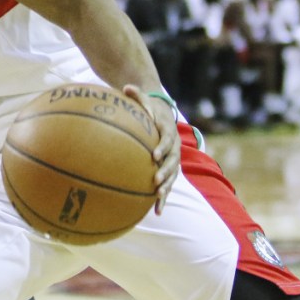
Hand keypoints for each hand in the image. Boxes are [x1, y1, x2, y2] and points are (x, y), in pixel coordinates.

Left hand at [124, 84, 179, 214]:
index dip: (162, 148)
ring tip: (157, 198)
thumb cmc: (149, 109)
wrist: (163, 116)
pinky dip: (162, 199)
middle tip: (155, 180)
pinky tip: (156, 212)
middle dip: (165, 172)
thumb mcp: (144, 100)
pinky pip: (167, 186)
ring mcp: (172, 161)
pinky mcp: (168, 171)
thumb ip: (137, 95)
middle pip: (172, 162)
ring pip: (172, 177)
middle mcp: (174, 149)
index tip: (154, 155)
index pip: (167, 140)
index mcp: (168, 132)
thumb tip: (126, 87)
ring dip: (166, 188)